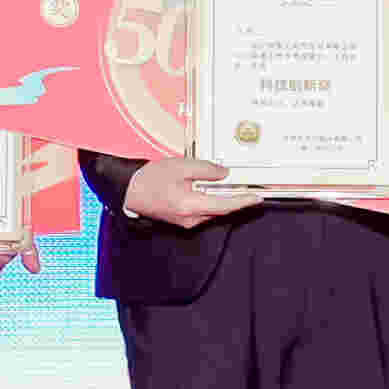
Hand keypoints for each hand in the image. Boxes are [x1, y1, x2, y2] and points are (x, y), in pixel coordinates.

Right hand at [126, 154, 260, 228]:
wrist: (131, 191)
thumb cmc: (151, 179)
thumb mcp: (181, 166)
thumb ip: (206, 169)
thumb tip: (224, 173)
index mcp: (190, 204)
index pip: (225, 205)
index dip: (243, 201)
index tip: (257, 197)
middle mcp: (190, 218)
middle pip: (221, 208)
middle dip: (235, 198)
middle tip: (248, 187)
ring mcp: (187, 222)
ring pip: (212, 209)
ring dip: (221, 197)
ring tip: (225, 183)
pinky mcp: (184, 220)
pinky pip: (203, 210)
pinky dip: (210, 200)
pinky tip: (208, 188)